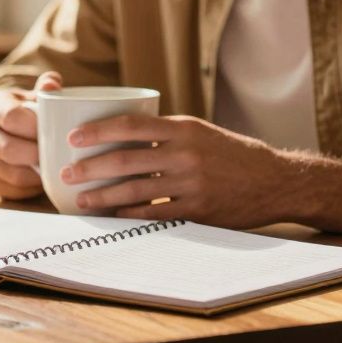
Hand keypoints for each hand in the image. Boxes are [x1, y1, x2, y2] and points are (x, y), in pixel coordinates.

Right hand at [0, 72, 60, 198]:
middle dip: (38, 155)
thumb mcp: (34, 95)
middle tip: (58, 154)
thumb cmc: (25, 111)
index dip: (36, 127)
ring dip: (37, 175)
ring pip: (12, 174)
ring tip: (53, 167)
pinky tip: (40, 178)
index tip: (55, 131)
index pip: (12, 118)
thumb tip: (52, 86)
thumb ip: (47, 86)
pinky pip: (9, 191)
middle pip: (10, 150)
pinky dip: (29, 188)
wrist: (1, 128)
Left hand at [62, 114, 290, 226]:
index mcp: (183, 129)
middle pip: (125, 160)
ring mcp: (191, 184)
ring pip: (135, 191)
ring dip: (103, 197)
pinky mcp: (198, 210)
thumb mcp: (199, 132)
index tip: (73, 137)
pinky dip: (130, 216)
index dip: (98, 131)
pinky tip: (113, 217)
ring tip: (82, 200)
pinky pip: (155, 214)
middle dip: (90, 168)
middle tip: (66, 173)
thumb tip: (119, 134)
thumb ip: (164, 133)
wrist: (275, 180)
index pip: (131, 125)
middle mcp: (185, 154)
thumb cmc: (230, 153)